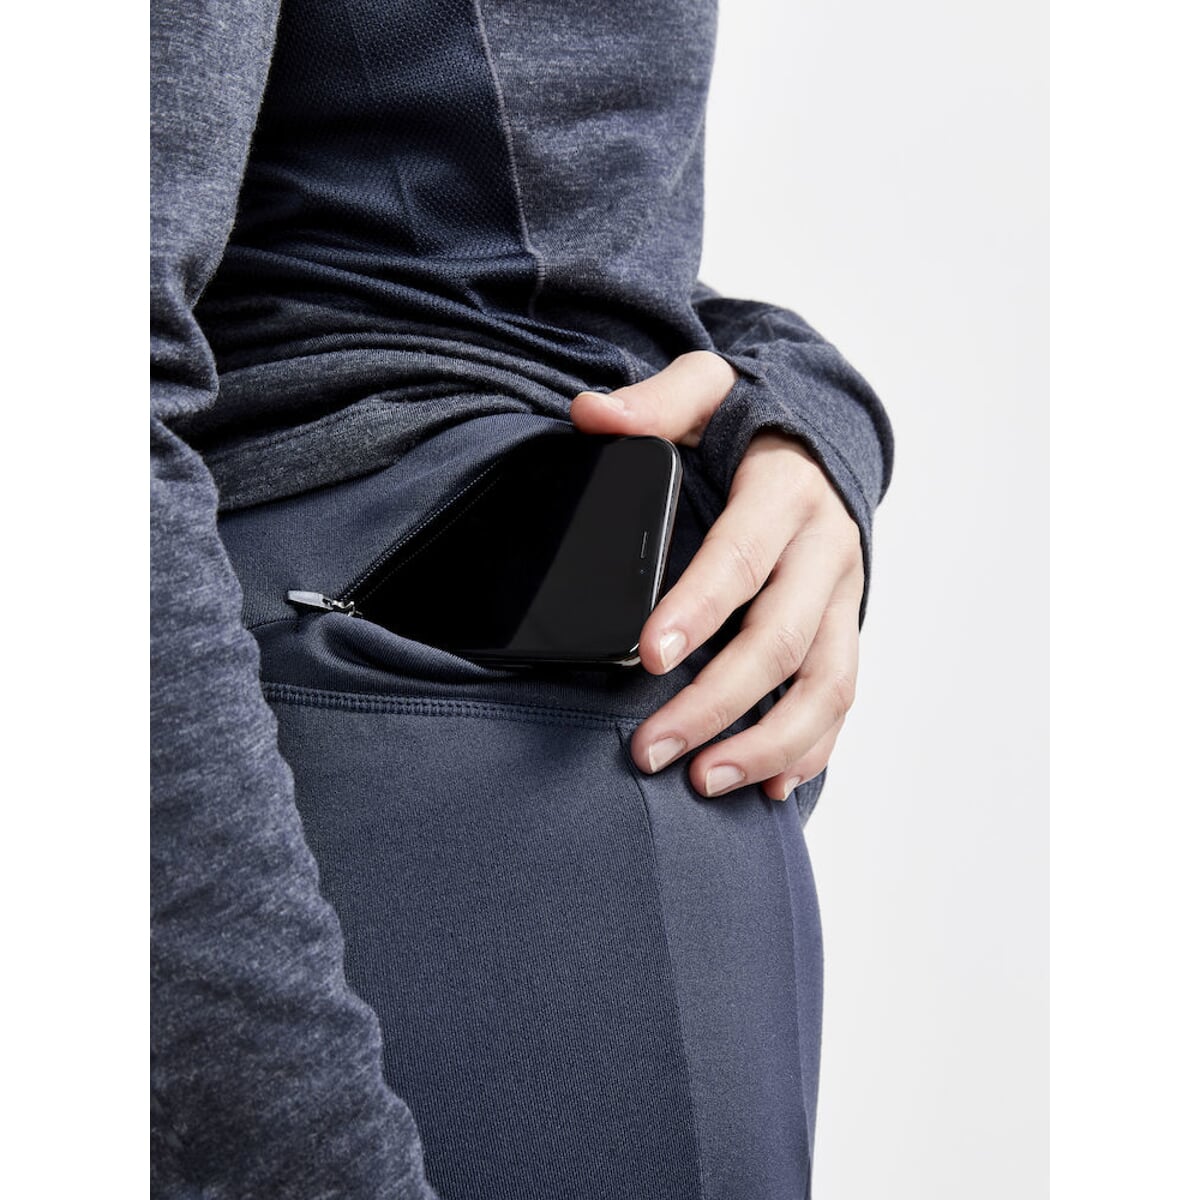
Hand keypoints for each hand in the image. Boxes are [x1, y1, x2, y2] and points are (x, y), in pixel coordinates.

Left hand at [570, 351, 863, 800]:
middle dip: (718, 703)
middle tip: (652, 749)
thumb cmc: (752, 425)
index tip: (649, 655)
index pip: (742, 557)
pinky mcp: (846, 630)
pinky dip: (809, 747)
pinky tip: (767, 785)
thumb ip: (656, 403)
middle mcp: (825, 551)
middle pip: (782, 640)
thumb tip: (591, 415)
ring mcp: (844, 599)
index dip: (699, 609)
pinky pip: (841, 699)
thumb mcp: (708, 391)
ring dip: (769, 743)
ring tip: (705, 782)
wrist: (825, 443)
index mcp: (786, 493)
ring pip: (825, 685)